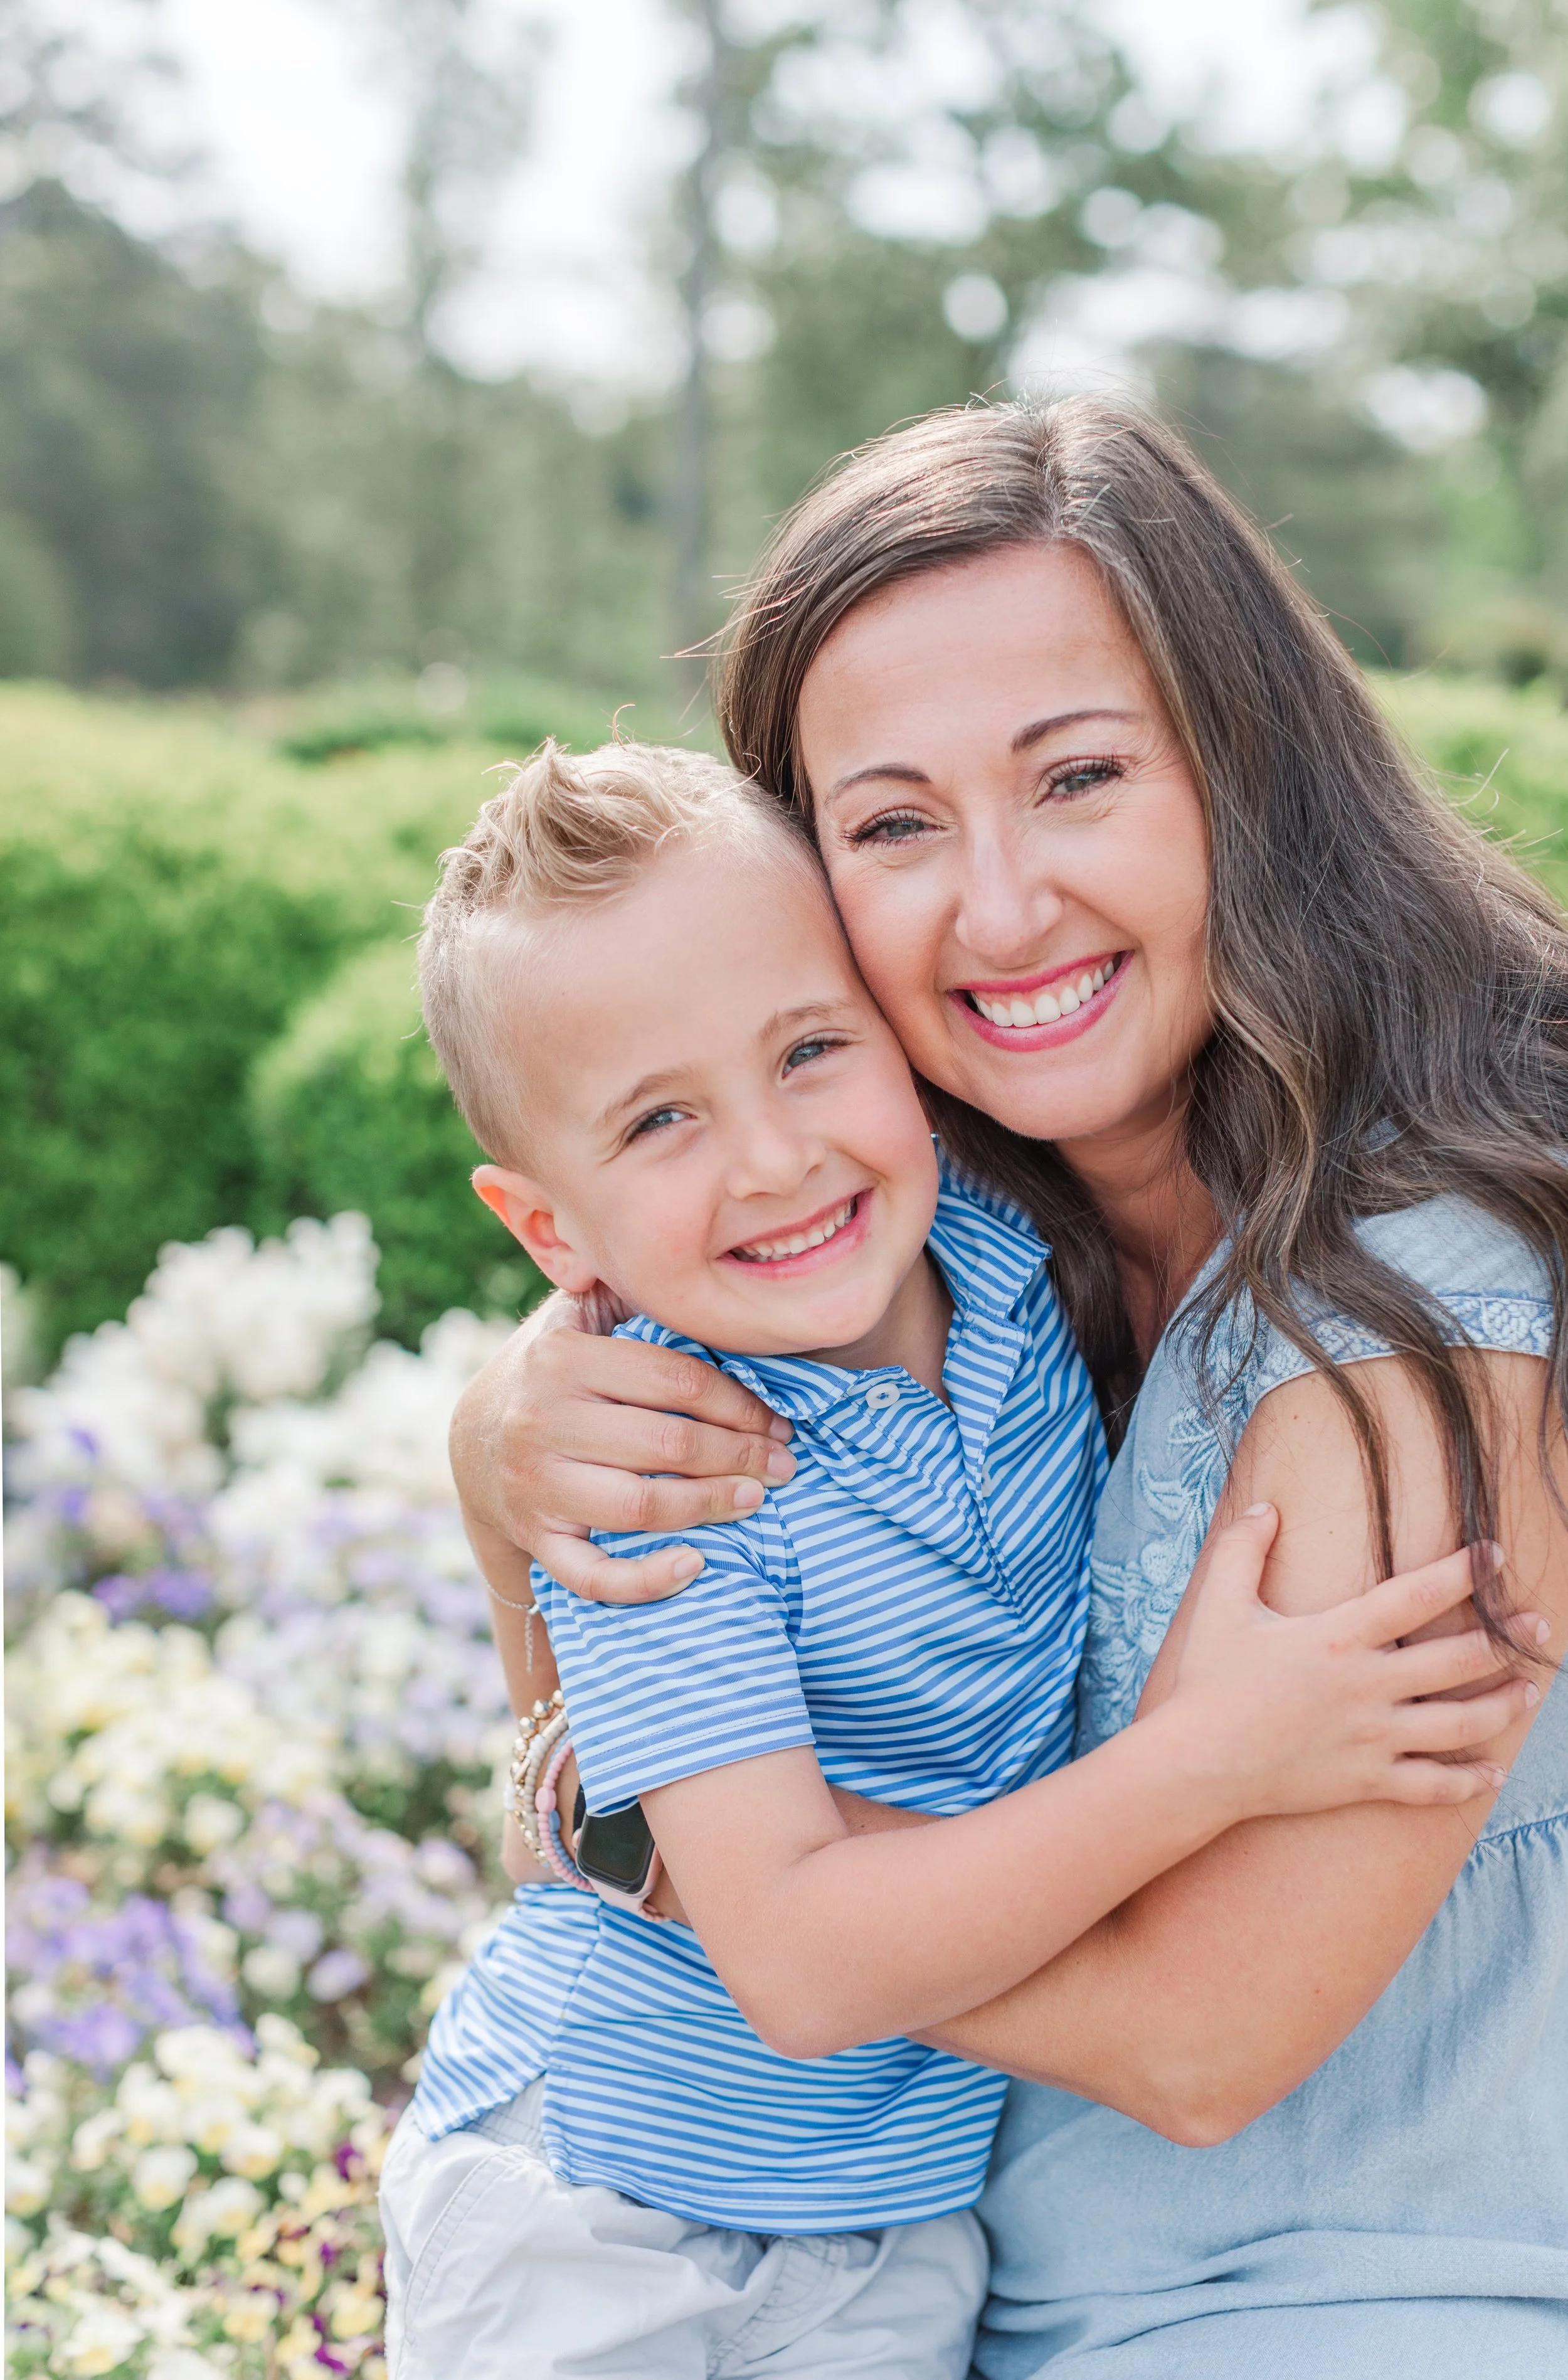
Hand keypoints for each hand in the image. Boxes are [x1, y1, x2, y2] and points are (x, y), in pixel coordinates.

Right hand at [450, 1292, 795, 1601]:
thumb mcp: (574, 1318)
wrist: (474, 1441)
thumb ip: (622, 1291)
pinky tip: (695, 1565)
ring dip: (711, 1504)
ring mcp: (535, 1483)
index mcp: (560, 1357)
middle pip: (668, 1442)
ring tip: (755, 1498)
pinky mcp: (535, 1537)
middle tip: (784, 1463)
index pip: (676, 1379)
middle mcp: (540, 1419)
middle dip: (740, 1454)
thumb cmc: (552, 1373)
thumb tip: (683, 1267)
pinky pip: (593, 1575)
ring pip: (640, 1504)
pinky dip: (647, 1579)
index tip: (777, 1421)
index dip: (739, 1403)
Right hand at [1166, 1506, 1544, 1815]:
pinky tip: (1492, 1774)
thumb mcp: (1219, 1605)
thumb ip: (1243, 1549)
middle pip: (1456, 1660)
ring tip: (1529, 1691)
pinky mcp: (1365, 1781)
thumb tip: (1266, 1507)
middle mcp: (1365, 1686)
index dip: (1463, 1573)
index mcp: (1337, 1637)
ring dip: (1502, 1706)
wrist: (1197, 1765)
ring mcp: (1371, 1738)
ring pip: (1458, 1724)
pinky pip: (1431, 1786)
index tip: (1495, 1555)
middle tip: (1540, 1626)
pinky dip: (1467, 1781)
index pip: (1416, 1596)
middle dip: (1506, 1639)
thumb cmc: (1207, 1682)